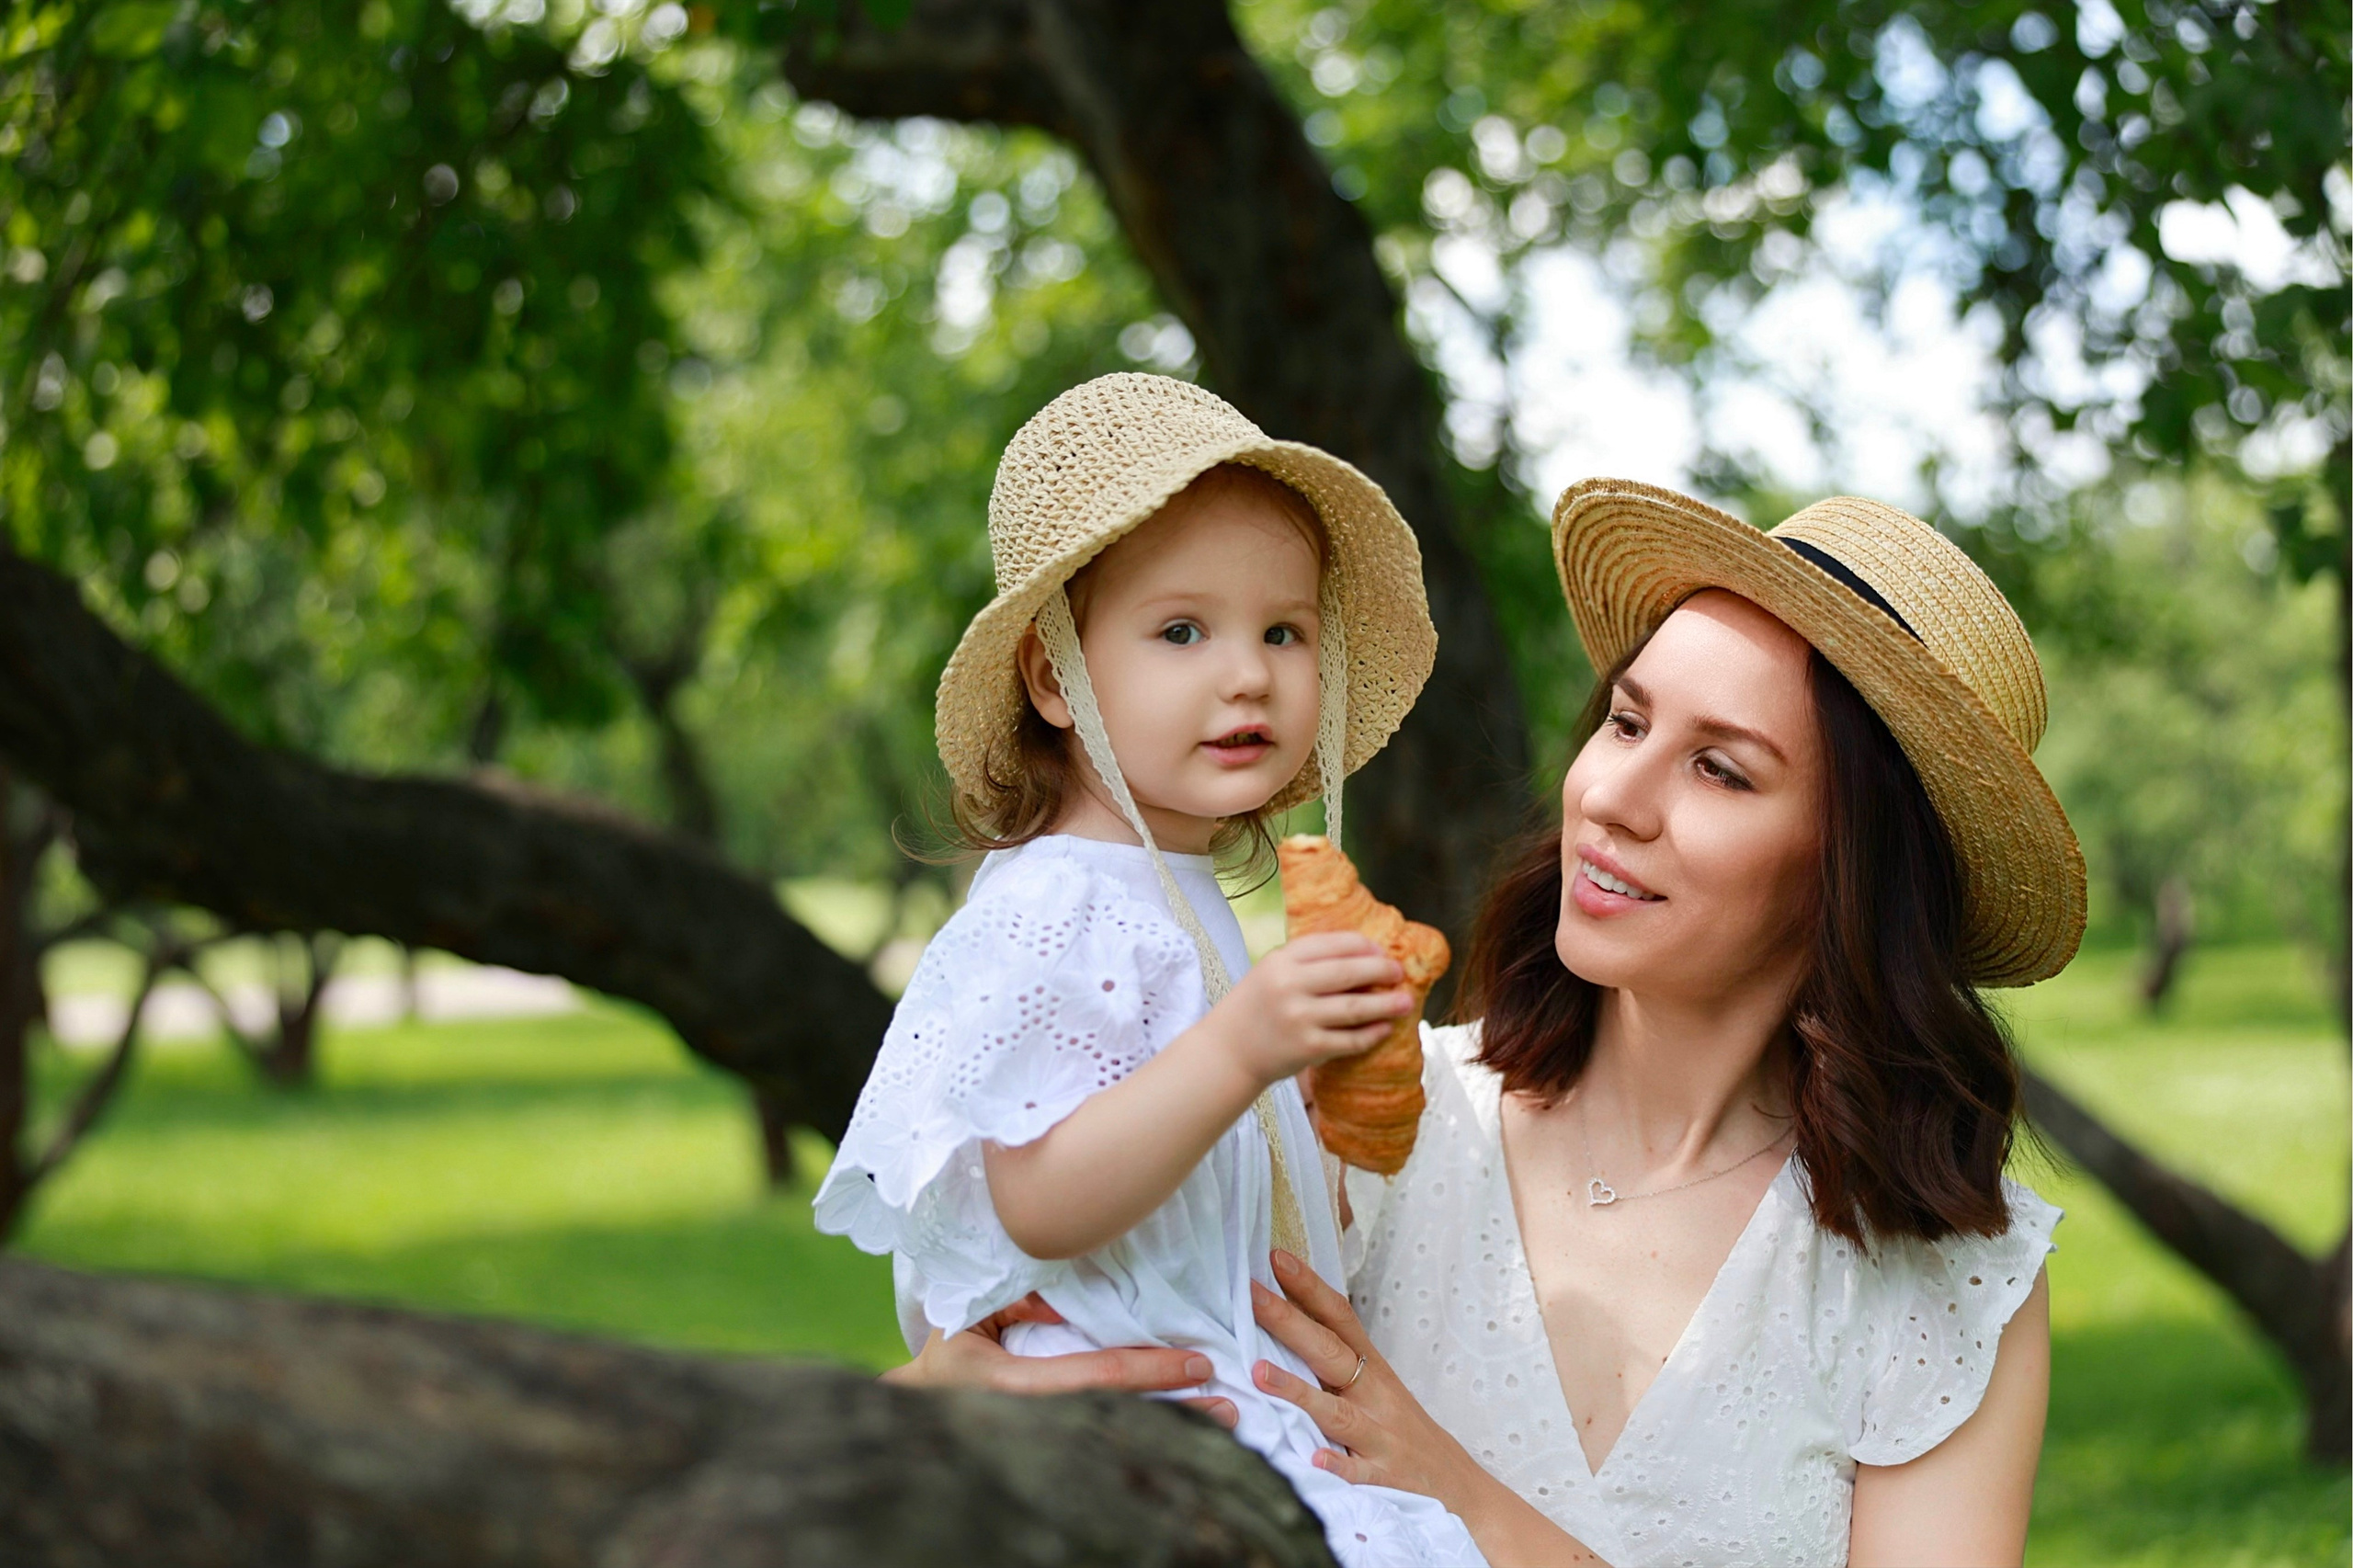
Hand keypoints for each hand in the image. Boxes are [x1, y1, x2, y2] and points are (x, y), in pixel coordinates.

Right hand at [880, 1293, 1237, 1428]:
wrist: (922, 1404)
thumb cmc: (951, 1348)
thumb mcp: (973, 1314)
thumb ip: (1016, 1301)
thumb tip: (1060, 1304)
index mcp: (1014, 1384)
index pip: (1097, 1376)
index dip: (1150, 1371)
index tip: (1196, 1364)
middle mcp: (1037, 1419)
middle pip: (1120, 1417)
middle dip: (1176, 1415)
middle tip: (1229, 1405)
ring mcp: (1048, 1438)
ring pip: (1119, 1435)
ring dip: (1173, 1430)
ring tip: (1224, 1422)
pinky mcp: (1056, 1443)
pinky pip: (1110, 1436)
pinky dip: (1151, 1429)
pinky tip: (1188, 1427)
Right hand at [1212, 932, 1411, 1083]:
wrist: (1228, 1050)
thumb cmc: (1257, 1006)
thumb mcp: (1272, 971)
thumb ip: (1309, 961)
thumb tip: (1365, 956)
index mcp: (1282, 959)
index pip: (1334, 943)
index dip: (1364, 946)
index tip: (1381, 952)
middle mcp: (1289, 985)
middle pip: (1349, 972)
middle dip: (1382, 971)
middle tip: (1399, 973)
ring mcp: (1299, 1017)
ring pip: (1355, 1008)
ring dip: (1386, 1004)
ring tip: (1406, 1002)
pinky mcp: (1307, 1048)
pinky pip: (1350, 1040)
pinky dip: (1372, 1034)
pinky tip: (1384, 1029)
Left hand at [1248, 1250, 1488, 1502]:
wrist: (1459, 1488)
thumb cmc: (1406, 1433)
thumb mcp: (1378, 1390)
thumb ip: (1336, 1361)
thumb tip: (1286, 1323)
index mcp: (1373, 1370)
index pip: (1340, 1319)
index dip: (1309, 1287)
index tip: (1276, 1257)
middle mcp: (1377, 1397)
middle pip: (1330, 1353)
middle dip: (1290, 1322)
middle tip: (1252, 1295)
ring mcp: (1381, 1438)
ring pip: (1337, 1412)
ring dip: (1298, 1392)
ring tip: (1259, 1373)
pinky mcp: (1386, 1480)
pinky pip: (1359, 1473)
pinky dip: (1339, 1465)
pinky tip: (1314, 1459)